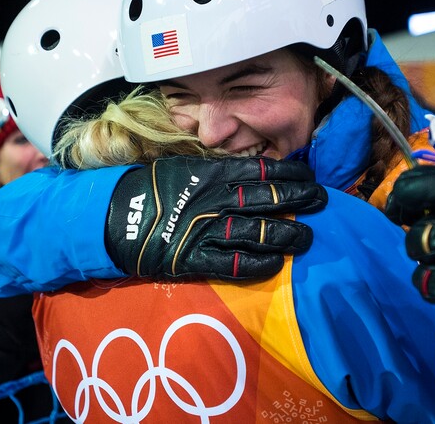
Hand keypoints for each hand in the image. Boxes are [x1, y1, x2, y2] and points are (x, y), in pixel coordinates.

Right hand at [105, 155, 326, 279]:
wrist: (113, 216)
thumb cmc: (149, 189)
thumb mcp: (183, 168)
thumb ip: (214, 171)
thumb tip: (246, 171)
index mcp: (210, 173)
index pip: (260, 169)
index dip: (289, 172)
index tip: (309, 175)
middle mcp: (215, 200)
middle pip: (267, 198)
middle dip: (298, 199)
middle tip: (320, 201)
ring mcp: (206, 230)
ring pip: (257, 232)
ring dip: (286, 235)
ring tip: (306, 237)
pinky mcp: (195, 258)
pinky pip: (234, 265)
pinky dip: (257, 265)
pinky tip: (275, 264)